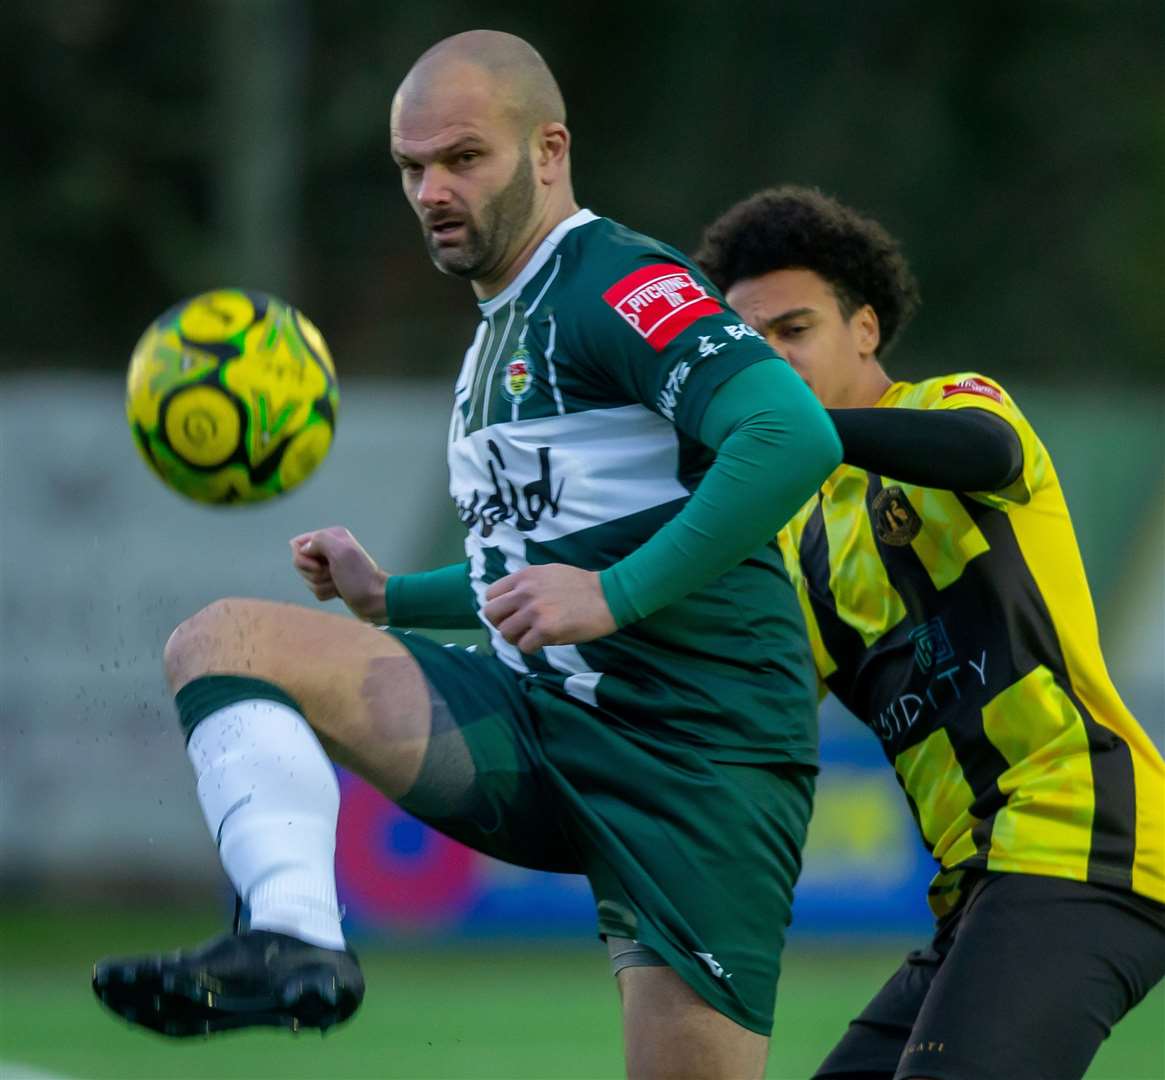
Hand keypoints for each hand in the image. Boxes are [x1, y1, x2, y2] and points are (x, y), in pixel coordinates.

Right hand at [289, 526, 387, 621]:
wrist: (375, 599)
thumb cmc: (359, 577)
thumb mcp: (340, 552)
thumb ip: (319, 540)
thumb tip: (304, 549)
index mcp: (331, 536)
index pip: (298, 545)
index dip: (303, 559)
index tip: (321, 565)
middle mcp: (329, 548)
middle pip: (300, 564)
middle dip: (315, 575)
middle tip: (334, 574)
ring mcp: (330, 566)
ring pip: (307, 579)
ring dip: (322, 585)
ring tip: (339, 583)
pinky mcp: (331, 582)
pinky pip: (315, 589)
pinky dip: (326, 593)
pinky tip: (340, 592)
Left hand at [483, 564, 616, 653]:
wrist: (608, 595)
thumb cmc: (581, 585)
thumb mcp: (548, 572)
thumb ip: (527, 584)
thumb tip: (510, 601)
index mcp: (524, 576)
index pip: (490, 594)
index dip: (498, 607)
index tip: (510, 613)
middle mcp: (525, 592)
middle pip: (491, 614)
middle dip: (501, 624)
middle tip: (517, 628)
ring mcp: (534, 612)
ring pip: (505, 633)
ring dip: (516, 639)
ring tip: (530, 637)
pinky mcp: (546, 630)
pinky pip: (524, 646)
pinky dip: (531, 648)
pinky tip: (543, 643)